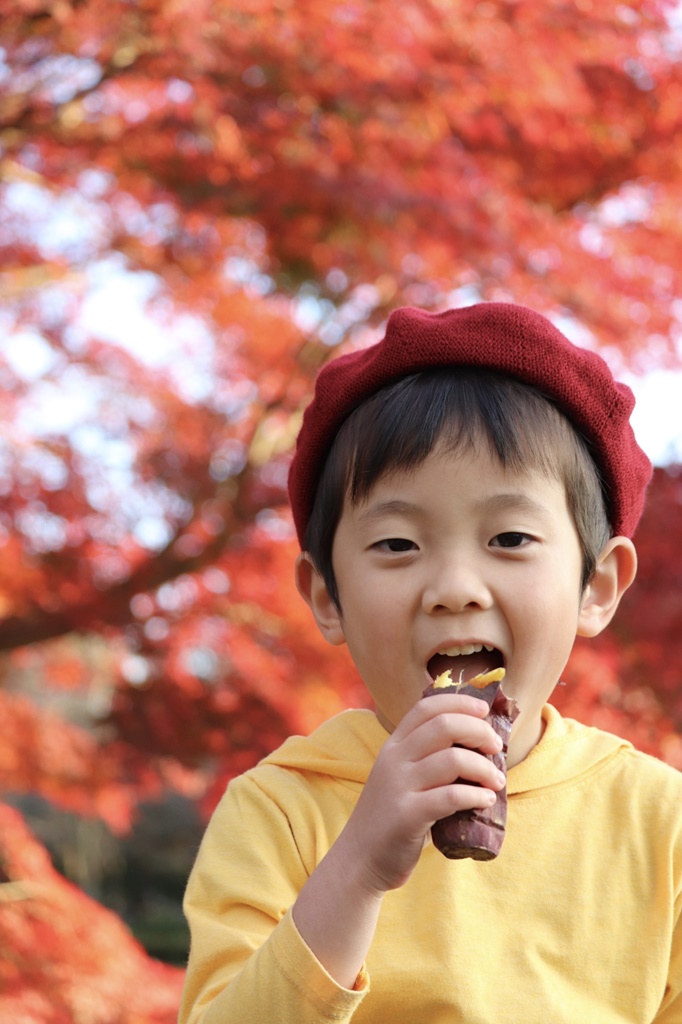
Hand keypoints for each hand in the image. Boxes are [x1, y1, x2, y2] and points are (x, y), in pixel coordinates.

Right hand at [340, 692, 504, 894]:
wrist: (358, 860)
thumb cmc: (390, 818)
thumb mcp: (399, 777)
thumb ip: (424, 759)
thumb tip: (475, 745)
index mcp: (394, 746)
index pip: (426, 707)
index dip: (459, 702)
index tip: (483, 709)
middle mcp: (394, 759)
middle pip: (443, 725)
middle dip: (478, 731)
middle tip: (495, 747)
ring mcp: (399, 786)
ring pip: (452, 759)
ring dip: (484, 768)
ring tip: (496, 782)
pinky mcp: (408, 815)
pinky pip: (451, 797)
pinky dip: (476, 795)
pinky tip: (486, 801)